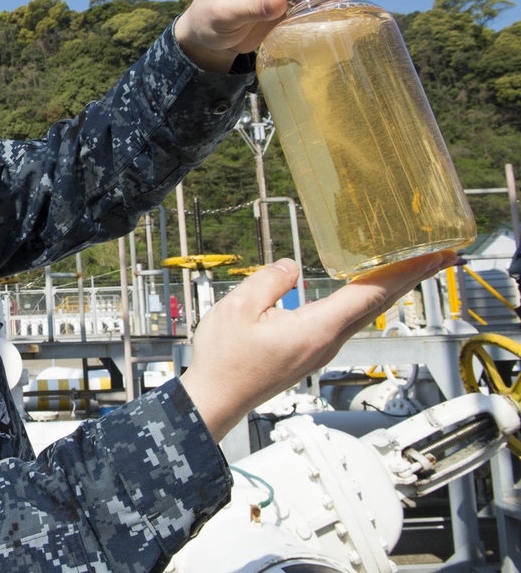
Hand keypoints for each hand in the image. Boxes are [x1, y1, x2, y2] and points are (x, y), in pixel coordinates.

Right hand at [180, 251, 457, 441]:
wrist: (214, 399)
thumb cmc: (224, 361)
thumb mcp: (239, 307)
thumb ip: (271, 280)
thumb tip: (293, 267)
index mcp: (316, 329)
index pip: (370, 293)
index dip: (405, 271)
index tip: (433, 255)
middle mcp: (326, 342)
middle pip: (377, 304)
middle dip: (411, 278)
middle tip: (440, 256)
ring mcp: (320, 351)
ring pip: (364, 314)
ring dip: (389, 288)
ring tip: (408, 268)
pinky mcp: (309, 353)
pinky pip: (346, 321)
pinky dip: (365, 301)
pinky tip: (364, 292)